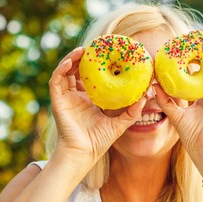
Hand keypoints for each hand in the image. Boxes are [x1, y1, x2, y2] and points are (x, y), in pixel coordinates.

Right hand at [49, 47, 145, 161]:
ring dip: (71, 59)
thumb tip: (146, 96)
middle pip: (76, 71)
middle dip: (83, 58)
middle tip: (93, 48)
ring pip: (64, 72)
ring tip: (82, 51)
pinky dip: (60, 70)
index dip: (95, 65)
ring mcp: (66, 98)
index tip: (105, 54)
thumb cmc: (99, 141)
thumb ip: (132, 111)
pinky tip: (69, 62)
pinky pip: (56, 81)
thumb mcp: (120, 123)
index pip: (89, 78)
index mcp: (88, 100)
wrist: (84, 153)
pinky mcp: (57, 101)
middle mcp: (76, 97)